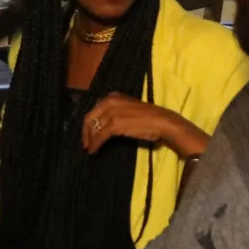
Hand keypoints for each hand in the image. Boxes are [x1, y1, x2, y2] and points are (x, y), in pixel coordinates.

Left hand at [82, 93, 206, 158]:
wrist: (162, 122)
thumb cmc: (148, 118)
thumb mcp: (127, 109)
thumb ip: (114, 113)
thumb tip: (102, 125)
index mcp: (112, 97)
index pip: (94, 110)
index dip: (88, 124)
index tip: (87, 134)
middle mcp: (109, 101)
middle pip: (89, 118)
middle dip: (85, 133)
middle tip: (85, 144)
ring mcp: (111, 112)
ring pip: (94, 128)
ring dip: (90, 141)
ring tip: (90, 149)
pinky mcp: (114, 124)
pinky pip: (100, 136)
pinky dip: (95, 144)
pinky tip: (94, 150)